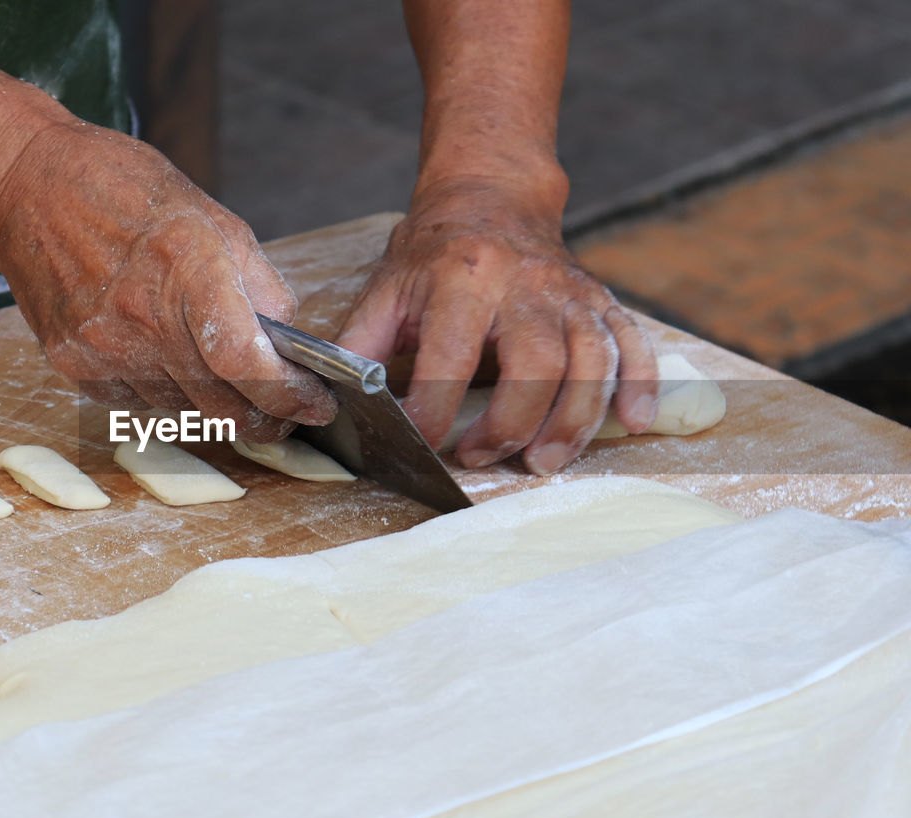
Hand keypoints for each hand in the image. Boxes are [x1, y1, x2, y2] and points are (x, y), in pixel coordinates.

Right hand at [0, 119, 335, 441]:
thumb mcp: (213, 217)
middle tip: (286, 410)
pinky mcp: (73, 365)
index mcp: (187, 270)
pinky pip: (138, 403)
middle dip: (265, 417)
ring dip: (214, 406)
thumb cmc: (124, 190)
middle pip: (221, 406)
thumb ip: (259, 284)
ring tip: (223, 376)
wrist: (27, 187)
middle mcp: (142, 318)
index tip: (315, 404)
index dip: (289, 396)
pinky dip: (165, 394)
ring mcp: (102, 348)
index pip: (247, 362)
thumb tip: (289, 342)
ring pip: (182, 413)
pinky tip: (165, 359)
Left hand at [336, 176, 657, 473]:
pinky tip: (634, 424)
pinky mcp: (600, 300)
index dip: (434, 407)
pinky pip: (634, 343)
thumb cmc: (432, 255)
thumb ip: (361, 346)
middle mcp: (524, 282)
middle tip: (482, 457)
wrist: (489, 197)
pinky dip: (641, 385)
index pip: (451, 353)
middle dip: (512, 421)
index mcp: (462, 276)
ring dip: (573, 419)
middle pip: (536, 361)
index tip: (421, 444)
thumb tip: (333, 402)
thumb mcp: (386, 290)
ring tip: (546, 463)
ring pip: (590, 360)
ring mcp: (569, 291)